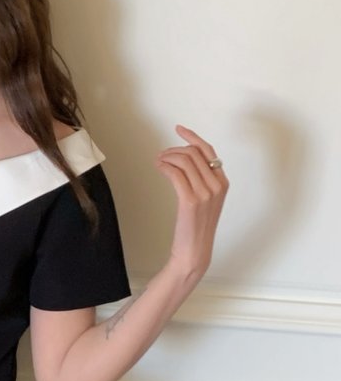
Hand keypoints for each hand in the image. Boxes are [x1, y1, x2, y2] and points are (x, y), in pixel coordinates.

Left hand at [155, 125, 228, 281]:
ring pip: (184, 161)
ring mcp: (205, 193)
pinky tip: (158, 168)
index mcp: (223, 183)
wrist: (194, 251)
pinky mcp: (190, 200)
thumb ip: (201, 181)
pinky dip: (164, 166)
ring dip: (167, 157)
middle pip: (194, 153)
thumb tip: (185, 160)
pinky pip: (175, 173)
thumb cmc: (196, 227)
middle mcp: (217, 185)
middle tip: (161, 155)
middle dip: (174, 150)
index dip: (192, 137)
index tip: (179, 129)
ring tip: (158, 162)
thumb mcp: (205, 201)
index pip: (208, 151)